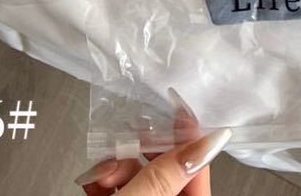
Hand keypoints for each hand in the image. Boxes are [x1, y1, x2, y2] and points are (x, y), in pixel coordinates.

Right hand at [75, 125, 229, 195]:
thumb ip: (166, 175)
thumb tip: (207, 142)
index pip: (199, 178)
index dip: (189, 144)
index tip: (179, 114)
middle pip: (167, 180)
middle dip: (143, 159)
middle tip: (130, 143)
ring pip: (140, 187)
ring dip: (118, 172)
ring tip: (101, 175)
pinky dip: (105, 187)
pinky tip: (92, 183)